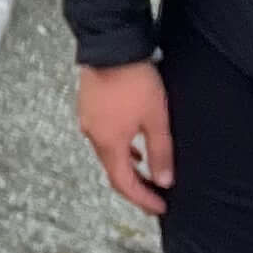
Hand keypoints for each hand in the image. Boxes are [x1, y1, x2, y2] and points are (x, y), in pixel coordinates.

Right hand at [76, 60, 173, 216]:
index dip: (142, 198)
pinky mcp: (88, 105)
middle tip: (154, 195)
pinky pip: (102, 135)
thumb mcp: (157, 119)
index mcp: (109, 142)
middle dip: (134, 186)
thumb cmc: (134, 80)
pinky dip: (118, 147)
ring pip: (107, 153)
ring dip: (126, 166)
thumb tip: (164, 179)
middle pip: (113, 170)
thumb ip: (160, 152)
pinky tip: (131, 141)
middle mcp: (93, 135)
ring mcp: (88, 119)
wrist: (111, 46)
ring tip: (146, 171)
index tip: (159, 206)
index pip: (124, 183)